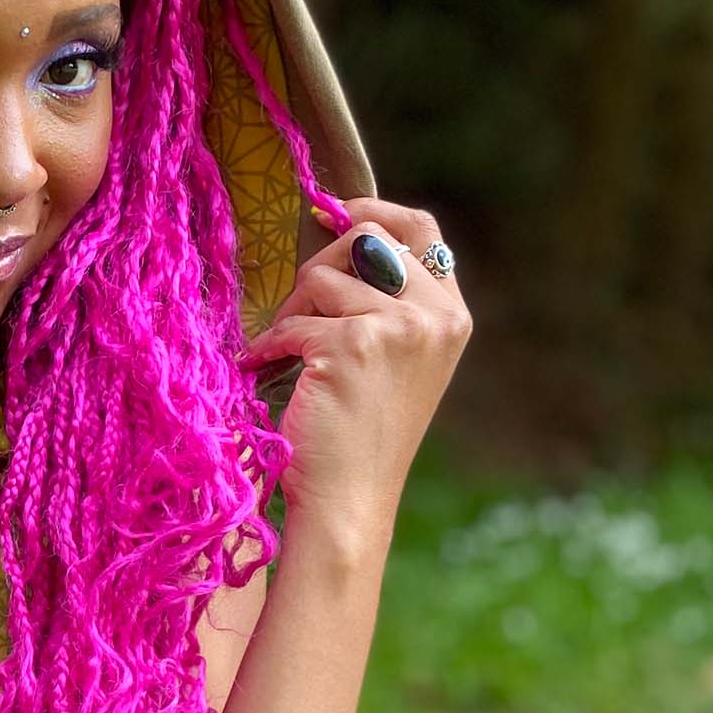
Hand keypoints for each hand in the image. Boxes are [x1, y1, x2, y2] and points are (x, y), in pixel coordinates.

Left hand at [236, 195, 471, 543]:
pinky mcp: (353, 345)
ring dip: (290, 311)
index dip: (374, 211)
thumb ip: (388, 304)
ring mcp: (398, 328)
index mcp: (450, 316)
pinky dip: (270, 343)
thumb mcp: (394, 363)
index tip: (331, 211)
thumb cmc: (360, 439)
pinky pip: (295, 320)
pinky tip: (262, 368)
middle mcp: (434, 316)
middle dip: (318, 266)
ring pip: (323, 275)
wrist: (350, 502)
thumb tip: (341, 235)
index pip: (420, 231)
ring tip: (281, 351)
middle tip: (294, 312)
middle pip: (366, 239)